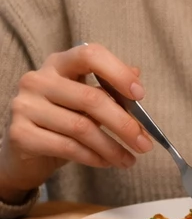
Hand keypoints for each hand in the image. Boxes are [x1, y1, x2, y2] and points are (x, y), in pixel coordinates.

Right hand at [0, 43, 153, 202]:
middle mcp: (38, 80)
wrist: (25, 151)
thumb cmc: (63, 120)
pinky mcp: (20, 133)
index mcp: (59, 64)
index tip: (140, 95)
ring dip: (112, 147)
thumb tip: (136, 74)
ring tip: (128, 160)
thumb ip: (109, 88)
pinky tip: (106, 162)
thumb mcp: (87, 101)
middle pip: (91, 98)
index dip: (118, 73)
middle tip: (144, 144)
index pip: (90, 55)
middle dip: (124, 124)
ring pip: (81, 127)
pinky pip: (67, 146)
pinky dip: (93, 157)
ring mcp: (25, 106)